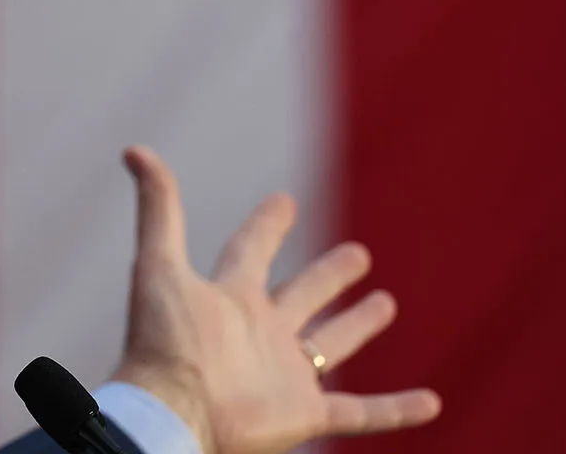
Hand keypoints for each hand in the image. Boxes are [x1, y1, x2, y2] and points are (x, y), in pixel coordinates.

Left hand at [110, 146, 440, 453]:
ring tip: (385, 303)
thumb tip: (134, 150)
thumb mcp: (158, 264)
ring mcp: (284, 375)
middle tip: (358, 253)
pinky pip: (361, 412)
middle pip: (300, 296)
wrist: (170, 412)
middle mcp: (259, 332)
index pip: (251, 250)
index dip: (267, 224)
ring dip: (358, 327)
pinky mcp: (305, 415)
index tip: (284, 200)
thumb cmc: (162, 341)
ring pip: (330, 346)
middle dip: (327, 276)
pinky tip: (431, 400)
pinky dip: (396, 409)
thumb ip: (157, 209)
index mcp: (229, 296)